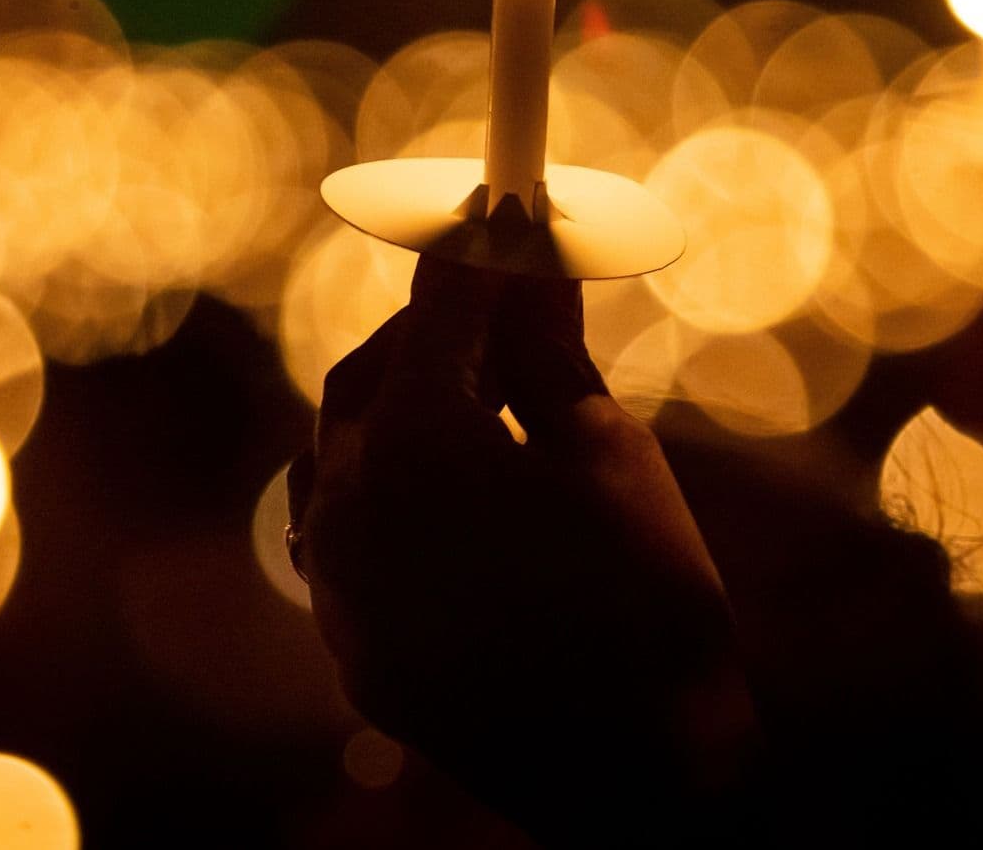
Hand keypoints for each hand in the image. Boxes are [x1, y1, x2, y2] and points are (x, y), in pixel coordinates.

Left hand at [290, 258, 758, 844]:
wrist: (639, 781)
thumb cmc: (645, 604)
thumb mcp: (608, 453)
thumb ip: (547, 351)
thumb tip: (531, 260)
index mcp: (418, 444)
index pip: (440, 310)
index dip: (477, 250)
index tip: (502, 201)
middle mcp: (350, 504)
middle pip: (374, 374)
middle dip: (436, 328)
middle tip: (502, 300)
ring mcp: (337, 581)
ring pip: (339, 451)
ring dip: (396, 406)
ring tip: (474, 392)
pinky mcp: (347, 641)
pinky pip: (342, 531)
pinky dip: (382, 487)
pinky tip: (441, 487)